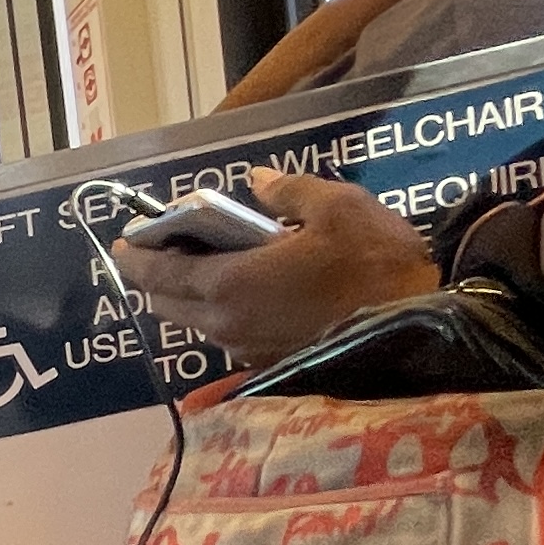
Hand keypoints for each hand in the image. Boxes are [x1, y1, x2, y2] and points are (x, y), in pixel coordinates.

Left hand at [114, 169, 437, 368]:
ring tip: (200, 266)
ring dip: (188, 297)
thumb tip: (256, 181)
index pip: (159, 275)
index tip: (122, 244)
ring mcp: (248, 350)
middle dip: (157, 278)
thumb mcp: (337, 207)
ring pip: (197, 324)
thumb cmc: (377, 264)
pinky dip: (220, 313)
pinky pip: (228, 336)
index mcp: (230, 285)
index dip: (136, 258)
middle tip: (160, 250)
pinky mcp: (272, 363)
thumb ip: (288, 191)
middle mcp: (227, 325)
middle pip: (169, 305)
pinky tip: (241, 291)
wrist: (422, 328)